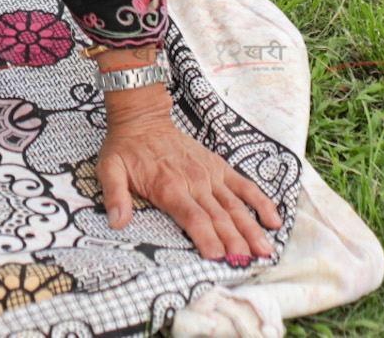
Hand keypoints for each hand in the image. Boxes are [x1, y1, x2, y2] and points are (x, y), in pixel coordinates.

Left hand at [97, 104, 282, 260]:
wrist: (142, 118)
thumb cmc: (125, 149)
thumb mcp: (109, 169)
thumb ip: (114, 195)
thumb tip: (117, 222)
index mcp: (169, 187)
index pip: (193, 218)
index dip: (207, 238)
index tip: (218, 258)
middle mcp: (194, 182)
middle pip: (219, 217)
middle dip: (235, 242)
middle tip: (248, 263)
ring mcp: (210, 174)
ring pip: (235, 205)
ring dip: (252, 228)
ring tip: (265, 250)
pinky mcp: (219, 167)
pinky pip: (244, 185)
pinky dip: (260, 201)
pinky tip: (274, 219)